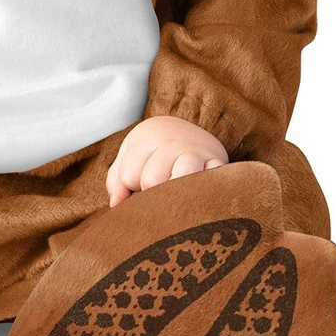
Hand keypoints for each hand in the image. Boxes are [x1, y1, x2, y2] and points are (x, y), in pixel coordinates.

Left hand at [105, 115, 227, 207]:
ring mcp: (197, 153)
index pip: (128, 175)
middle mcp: (172, 143)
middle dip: (151, 193)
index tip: (138, 185)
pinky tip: (198, 198)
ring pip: (181, 177)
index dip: (130, 186)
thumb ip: (116, 180)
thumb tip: (116, 205)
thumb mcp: (130, 156)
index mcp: (147, 140)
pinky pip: (213, 180)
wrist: (187, 130)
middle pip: (152, 180)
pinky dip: (206, 192)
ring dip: (176, 194)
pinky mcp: (218, 163)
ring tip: (175, 198)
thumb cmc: (152, 152)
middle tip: (158, 192)